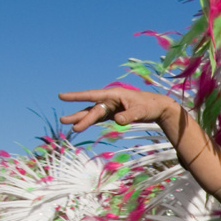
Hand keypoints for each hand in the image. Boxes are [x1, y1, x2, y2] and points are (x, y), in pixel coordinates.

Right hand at [58, 88, 178, 132]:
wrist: (158, 107)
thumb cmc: (150, 106)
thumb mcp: (141, 111)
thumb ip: (129, 116)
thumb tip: (117, 121)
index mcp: (114, 94)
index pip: (92, 95)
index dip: (76, 96)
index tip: (62, 96)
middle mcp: (110, 100)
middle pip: (92, 108)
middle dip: (79, 115)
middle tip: (64, 121)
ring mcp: (111, 107)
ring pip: (93, 113)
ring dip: (82, 119)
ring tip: (69, 125)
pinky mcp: (113, 114)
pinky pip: (99, 118)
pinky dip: (91, 122)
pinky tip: (81, 126)